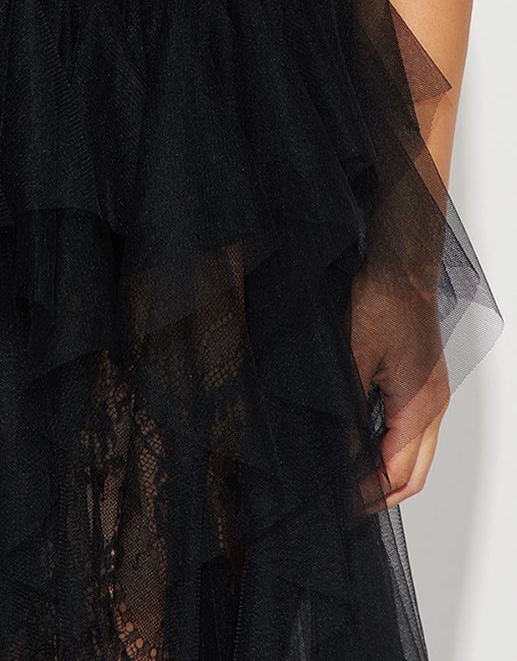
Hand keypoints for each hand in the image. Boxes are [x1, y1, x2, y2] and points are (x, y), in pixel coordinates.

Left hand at [349, 267, 449, 508]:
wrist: (401, 270)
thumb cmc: (381, 302)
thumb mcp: (354, 356)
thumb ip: (348, 407)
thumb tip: (339, 449)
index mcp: (418, 404)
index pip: (396, 469)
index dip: (368, 491)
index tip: (342, 501)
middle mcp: (433, 406)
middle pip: (415, 473)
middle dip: (384, 494)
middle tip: (348, 502)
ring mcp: (434, 397)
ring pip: (419, 455)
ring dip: (390, 473)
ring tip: (354, 480)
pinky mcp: (428, 386)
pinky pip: (417, 433)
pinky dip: (395, 450)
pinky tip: (369, 446)